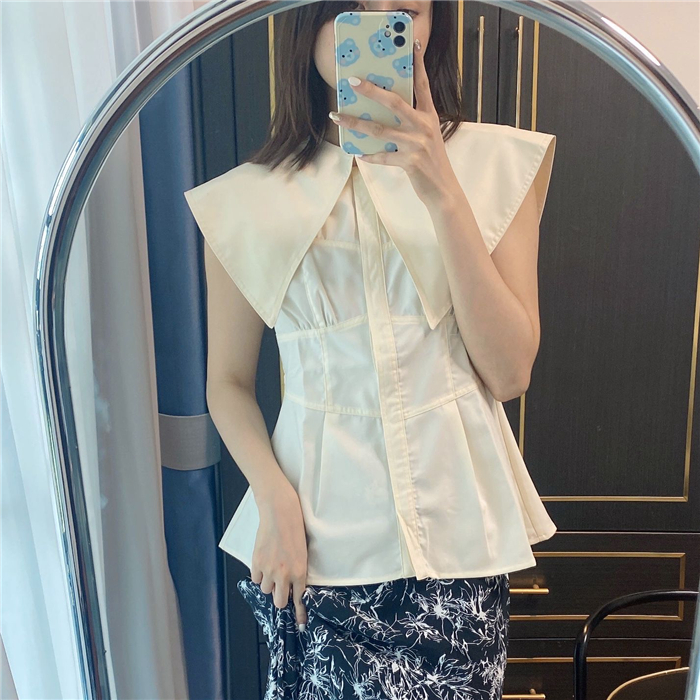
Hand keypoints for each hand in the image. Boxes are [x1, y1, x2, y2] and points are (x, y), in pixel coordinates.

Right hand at [251, 479, 308, 629]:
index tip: (301, 624)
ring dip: (268, 583)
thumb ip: (296, 571)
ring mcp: (269, 569)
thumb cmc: (295, 529)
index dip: (299, 613)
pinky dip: (258, 574)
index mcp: (300, 571)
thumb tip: (290, 585)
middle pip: (279, 601)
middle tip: (280, 588)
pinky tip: (263, 561)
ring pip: (265, 590)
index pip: (299, 599)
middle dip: (280, 598)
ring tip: (272, 567)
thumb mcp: (302, 553)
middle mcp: (284, 574)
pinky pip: (255, 578)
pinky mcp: (256, 562)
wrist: (280, 513)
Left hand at [329, 38, 458, 203]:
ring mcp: (416, 144)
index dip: (418, 65)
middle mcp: (424, 126)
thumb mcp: (427, 136)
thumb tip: (383, 112)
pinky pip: (383, 157)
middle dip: (372, 91)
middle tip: (353, 82)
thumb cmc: (431, 161)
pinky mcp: (410, 162)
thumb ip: (412, 122)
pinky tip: (358, 153)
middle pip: (394, 103)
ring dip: (356, 123)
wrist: (443, 189)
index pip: (423, 85)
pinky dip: (369, 155)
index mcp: (429, 116)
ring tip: (337, 117)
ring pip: (380, 130)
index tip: (412, 45)